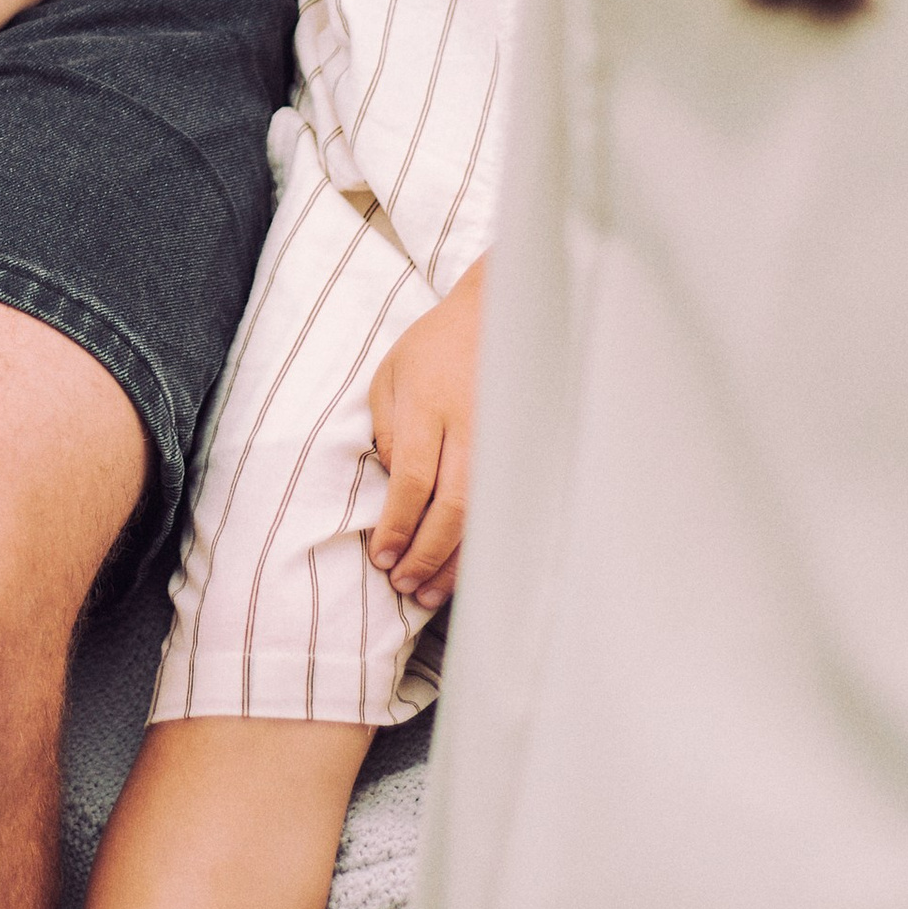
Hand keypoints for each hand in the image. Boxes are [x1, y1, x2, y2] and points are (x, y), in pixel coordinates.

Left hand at [366, 262, 484, 610]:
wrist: (500, 315)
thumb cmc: (435, 347)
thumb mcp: (391, 375)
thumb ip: (385, 430)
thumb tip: (394, 487)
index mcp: (431, 404)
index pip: (413, 480)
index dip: (397, 525)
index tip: (382, 556)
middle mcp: (472, 426)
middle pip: (452, 507)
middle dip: (426, 554)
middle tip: (404, 584)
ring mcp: (504, 441)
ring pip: (485, 516)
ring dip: (456, 562)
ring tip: (429, 593)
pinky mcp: (526, 452)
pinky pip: (506, 508)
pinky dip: (486, 545)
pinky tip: (467, 569)